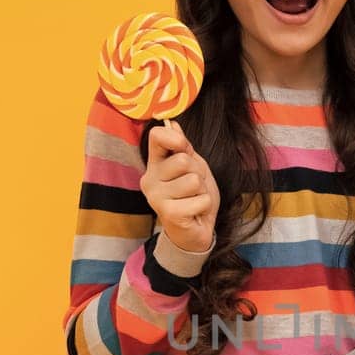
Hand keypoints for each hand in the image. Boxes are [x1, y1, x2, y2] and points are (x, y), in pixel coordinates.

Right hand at [142, 119, 218, 252]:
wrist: (195, 231)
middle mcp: (150, 179)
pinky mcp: (168, 214)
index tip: (185, 148)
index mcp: (155, 164)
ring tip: (194, 200)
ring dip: (202, 191)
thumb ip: (182, 147)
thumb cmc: (193, 196)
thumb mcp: (192, 167)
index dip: (176, 139)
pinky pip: (200, 199)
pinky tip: (195, 212)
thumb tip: (172, 123)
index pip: (157, 137)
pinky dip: (205, 206)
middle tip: (194, 187)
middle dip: (199, 173)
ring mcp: (157, 197)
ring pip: (193, 181)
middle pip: (184, 160)